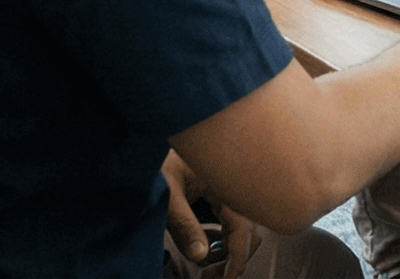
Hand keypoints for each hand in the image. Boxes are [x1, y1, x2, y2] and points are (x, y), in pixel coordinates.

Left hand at [163, 149, 250, 278]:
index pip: (242, 227)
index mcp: (227, 180)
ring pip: (245, 221)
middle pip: (250, 227)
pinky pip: (234, 213)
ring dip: (233, 245)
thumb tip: (201, 256)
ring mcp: (230, 182)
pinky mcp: (222, 184)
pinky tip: (211, 243)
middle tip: (215, 276)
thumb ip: (184, 225)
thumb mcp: (167, 195)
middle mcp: (234, 180)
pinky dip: (227, 233)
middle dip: (237, 255)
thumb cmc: (158, 159)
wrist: (149, 134)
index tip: (227, 278)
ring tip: (212, 264)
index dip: (237, 257)